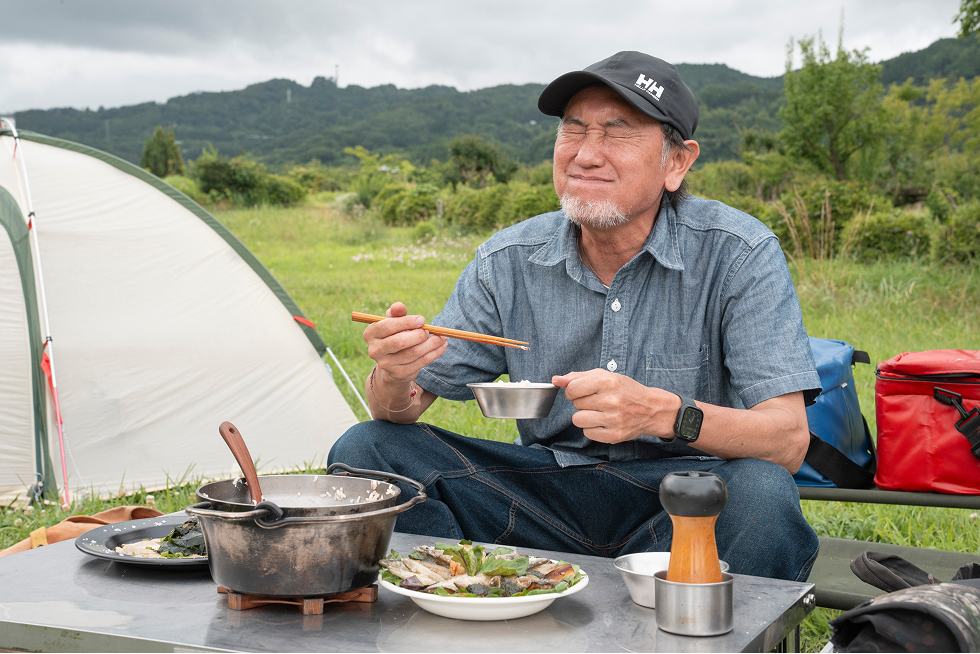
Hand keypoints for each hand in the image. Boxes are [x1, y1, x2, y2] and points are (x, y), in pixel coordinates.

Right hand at [365, 302, 447, 382]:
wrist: (392, 364)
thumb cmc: (394, 336)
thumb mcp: (393, 322)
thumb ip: (397, 313)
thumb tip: (398, 305)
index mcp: (370, 333)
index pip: (388, 326)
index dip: (407, 322)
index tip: (422, 320)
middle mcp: (375, 350)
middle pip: (400, 342)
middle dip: (418, 335)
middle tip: (428, 331)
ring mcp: (386, 364)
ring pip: (413, 352)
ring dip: (431, 344)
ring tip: (441, 337)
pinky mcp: (399, 373)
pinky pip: (421, 362)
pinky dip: (434, 353)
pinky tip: (442, 346)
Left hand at [552, 370, 678, 443]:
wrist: (652, 409)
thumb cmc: (626, 390)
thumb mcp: (605, 376)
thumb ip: (578, 377)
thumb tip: (556, 380)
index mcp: (607, 382)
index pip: (571, 389)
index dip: (574, 390)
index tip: (582, 391)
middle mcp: (610, 401)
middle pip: (575, 404)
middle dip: (583, 402)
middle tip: (599, 401)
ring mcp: (612, 420)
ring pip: (578, 420)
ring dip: (585, 416)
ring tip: (600, 412)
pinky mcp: (613, 436)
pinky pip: (587, 433)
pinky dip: (592, 428)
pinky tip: (604, 422)